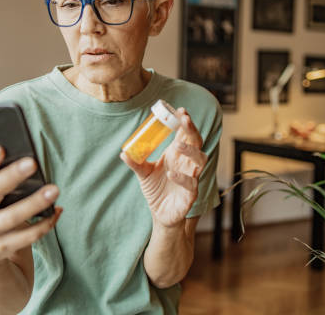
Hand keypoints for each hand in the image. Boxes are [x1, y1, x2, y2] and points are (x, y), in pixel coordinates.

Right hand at [0, 146, 61, 272]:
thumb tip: (34, 168)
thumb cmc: (0, 229)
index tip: (1, 148)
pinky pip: (21, 240)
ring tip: (54, 190)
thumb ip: (8, 190)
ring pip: (9, 218)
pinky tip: (55, 214)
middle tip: (32, 162)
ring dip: (33, 203)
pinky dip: (41, 227)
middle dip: (11, 176)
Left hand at [121, 108, 206, 227]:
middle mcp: (188, 163)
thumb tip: (123, 152)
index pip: (186, 134)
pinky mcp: (191, 194)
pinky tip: (170, 174)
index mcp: (178, 155)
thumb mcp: (143, 173)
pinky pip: (192, 184)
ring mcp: (192, 177)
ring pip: (201, 160)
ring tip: (177, 145)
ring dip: (191, 151)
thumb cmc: (156, 190)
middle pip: (197, 142)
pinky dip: (182, 178)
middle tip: (184, 120)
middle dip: (192, 129)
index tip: (180, 110)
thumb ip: (136, 162)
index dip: (186, 122)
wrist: (160, 214)